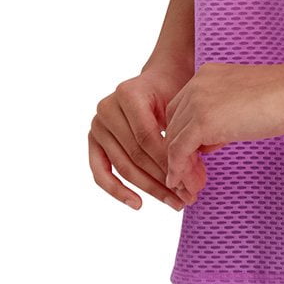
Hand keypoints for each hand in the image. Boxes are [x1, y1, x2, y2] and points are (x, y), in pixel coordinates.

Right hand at [89, 57, 195, 211]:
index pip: (147, 137)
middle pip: (135, 154)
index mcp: (128, 94)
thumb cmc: (172, 93)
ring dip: (149, 188)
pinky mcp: (93, 140)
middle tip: (186, 197)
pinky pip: (101, 171)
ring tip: (173, 202)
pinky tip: (137, 203)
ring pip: (123, 166)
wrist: (158, 80)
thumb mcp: (178, 106)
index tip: (190, 181)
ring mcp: (97, 125)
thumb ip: (179, 134)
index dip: (167, 161)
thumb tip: (191, 176)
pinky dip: (117, 190)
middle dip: (163, 179)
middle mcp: (106, 108)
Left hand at [162, 60, 283, 204]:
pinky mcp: (203, 121)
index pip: (181, 111)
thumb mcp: (243, 103)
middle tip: (194, 178)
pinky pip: (179, 152)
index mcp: (207, 75)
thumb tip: (209, 141)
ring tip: (192, 188)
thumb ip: (222, 116)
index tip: (199, 160)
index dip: (187, 137)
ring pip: (173, 141)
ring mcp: (197, 102)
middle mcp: (196, 84)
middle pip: (173, 126)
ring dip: (180, 168)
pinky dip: (180, 171)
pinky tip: (188, 184)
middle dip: (180, 154)